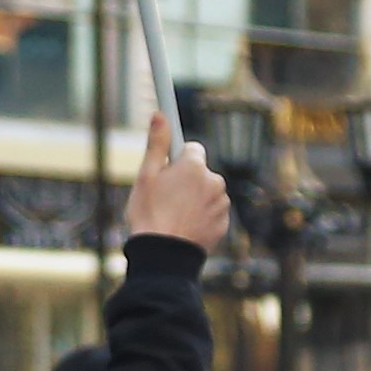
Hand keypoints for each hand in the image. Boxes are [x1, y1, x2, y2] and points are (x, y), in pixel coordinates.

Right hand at [121, 126, 232, 255]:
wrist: (164, 255)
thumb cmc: (150, 214)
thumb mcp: (146, 175)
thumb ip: (157, 143)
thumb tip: (160, 114)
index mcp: (195, 166)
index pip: (191, 148)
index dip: (177, 158)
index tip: (169, 165)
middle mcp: (214, 180)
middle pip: (200, 172)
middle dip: (186, 180)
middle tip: (165, 196)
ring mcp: (221, 203)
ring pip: (207, 192)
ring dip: (194, 198)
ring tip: (174, 214)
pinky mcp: (224, 223)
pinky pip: (212, 212)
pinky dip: (201, 216)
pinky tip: (184, 226)